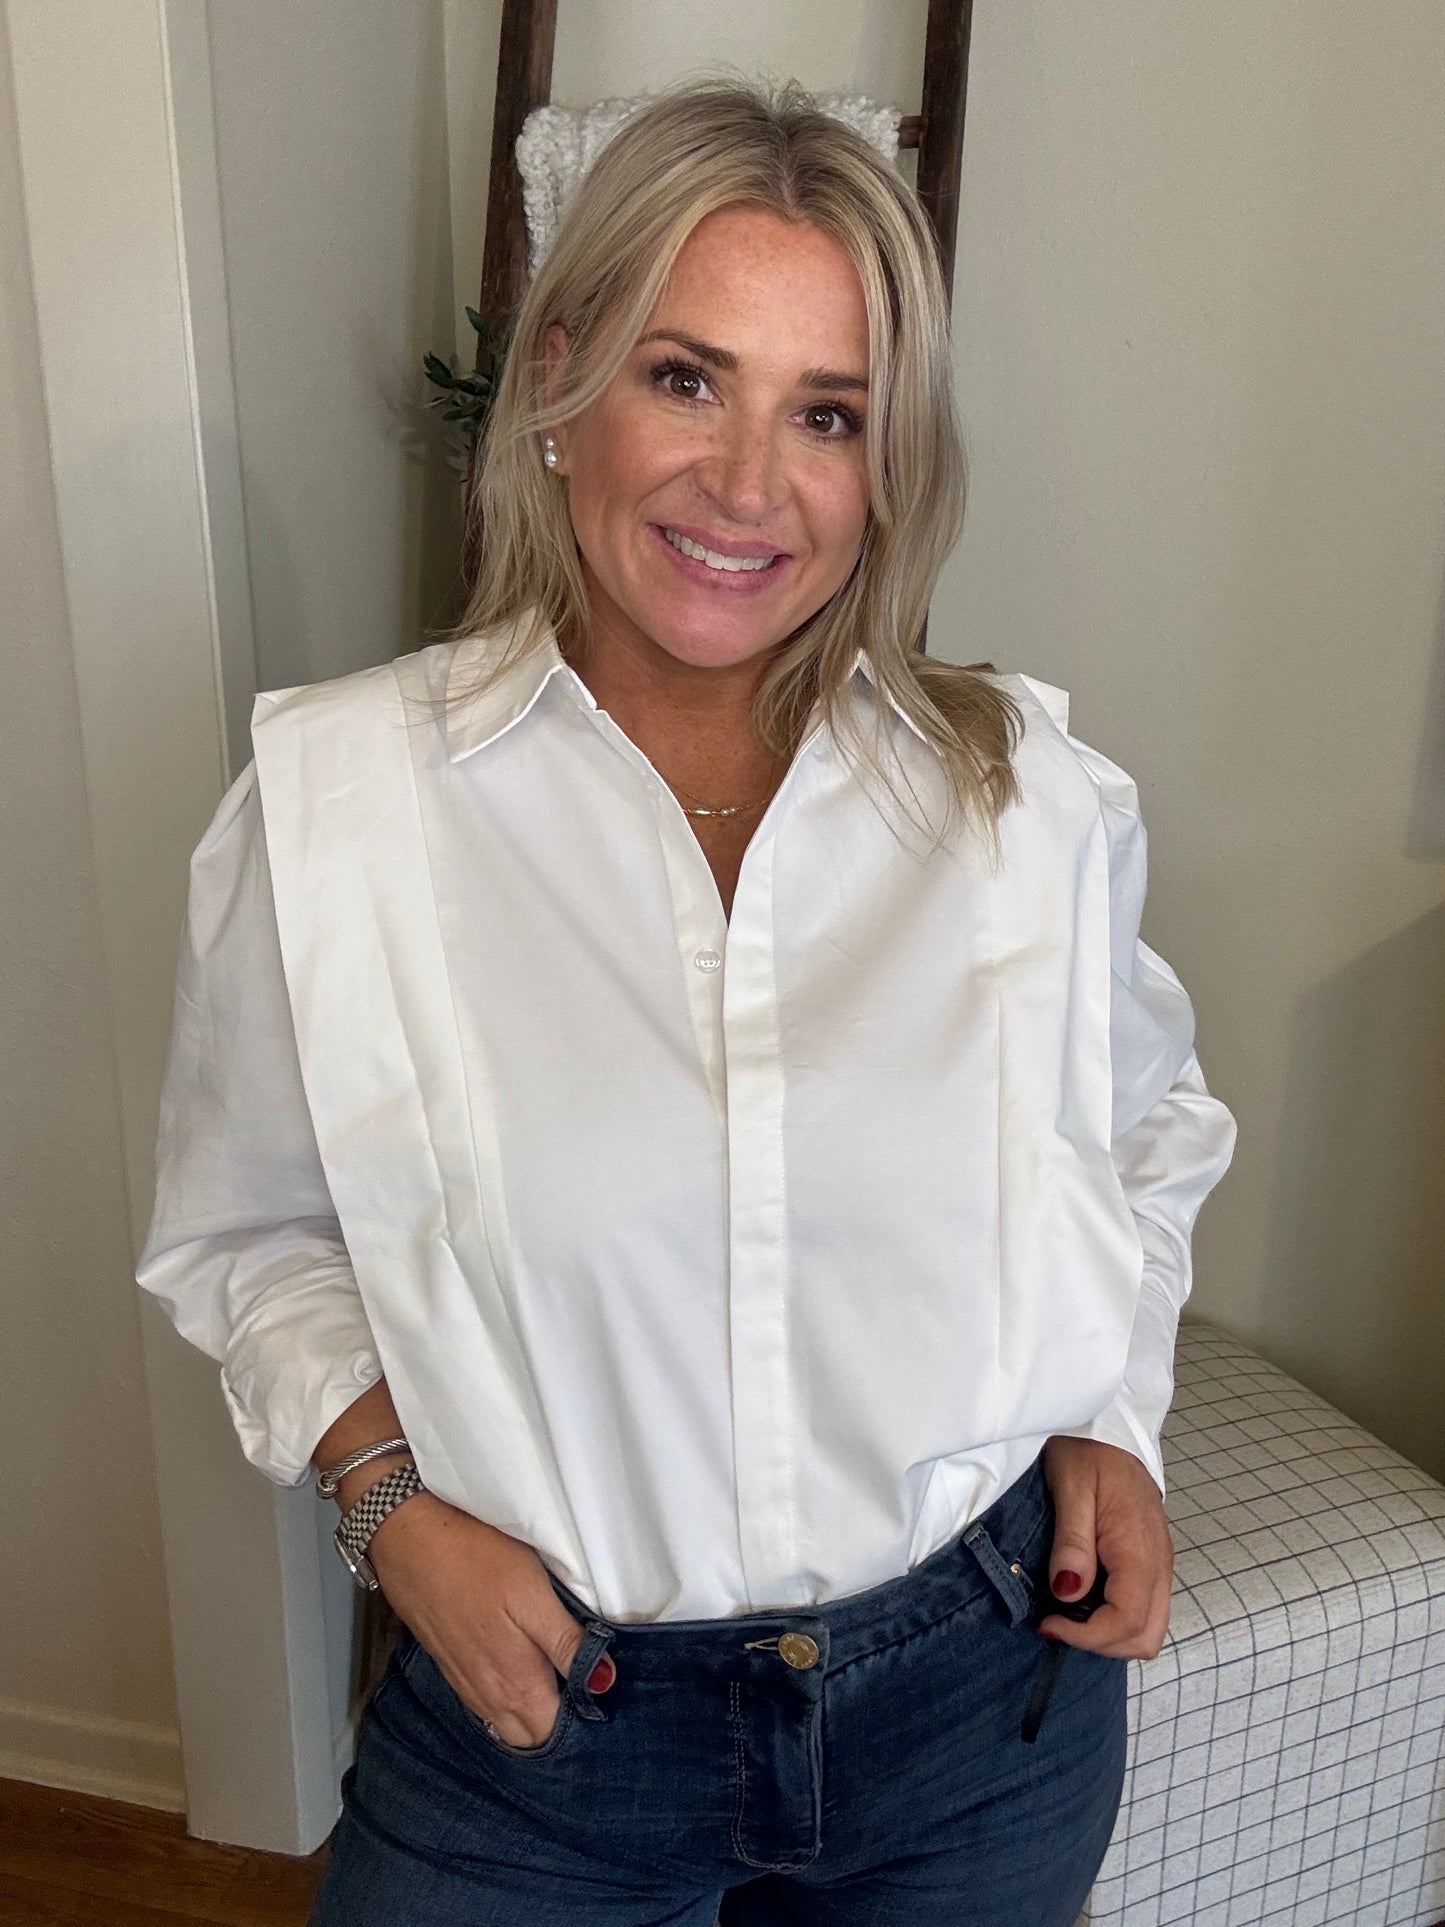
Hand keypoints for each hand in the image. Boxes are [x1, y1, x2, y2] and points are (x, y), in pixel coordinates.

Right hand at [365, 1490, 602, 1746]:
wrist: (409, 1540)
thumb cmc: (479, 1561)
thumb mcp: (535, 1594)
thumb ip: (567, 1643)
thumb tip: (604, 1681)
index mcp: (517, 1685)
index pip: (555, 1733)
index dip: (582, 1720)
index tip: (599, 1691)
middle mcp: (489, 1698)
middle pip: (531, 1736)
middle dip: (557, 1723)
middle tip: (581, 1683)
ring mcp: (465, 1684)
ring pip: (506, 1723)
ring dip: (531, 1713)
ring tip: (554, 1676)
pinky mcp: (450, 1666)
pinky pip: (485, 1703)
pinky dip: (506, 1699)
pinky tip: (517, 1668)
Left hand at [1038, 1436, 1172, 1657]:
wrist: (1110, 1427)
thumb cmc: (1087, 1452)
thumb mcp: (1070, 1487)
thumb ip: (1072, 1542)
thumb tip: (1069, 1594)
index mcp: (1139, 1551)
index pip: (1128, 1622)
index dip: (1087, 1636)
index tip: (1048, 1622)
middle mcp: (1159, 1565)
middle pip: (1146, 1637)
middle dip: (1100, 1643)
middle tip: (1058, 1623)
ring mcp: (1159, 1565)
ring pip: (1149, 1629)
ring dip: (1109, 1634)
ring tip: (1068, 1612)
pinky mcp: (1152, 1562)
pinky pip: (1145, 1609)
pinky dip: (1116, 1619)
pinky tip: (1083, 1598)